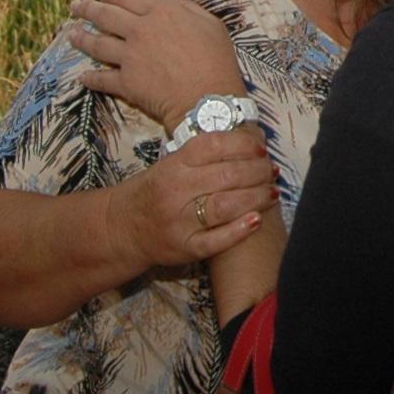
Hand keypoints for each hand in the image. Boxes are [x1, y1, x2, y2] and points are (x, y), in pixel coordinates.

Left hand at [68, 0, 244, 127]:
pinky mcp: (126, 82)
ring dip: (82, 38)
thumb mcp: (209, 24)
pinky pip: (102, 79)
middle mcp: (140, 30)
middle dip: (87, 9)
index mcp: (161, 12)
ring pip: (98, 44)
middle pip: (106, 16)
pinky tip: (83, 77)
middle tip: (74, 6)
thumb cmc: (216, 60)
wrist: (208, 99)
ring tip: (71, 34)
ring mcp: (130, 56)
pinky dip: (91, 78)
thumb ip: (185, 3)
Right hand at [117, 130, 278, 269]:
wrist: (121, 228)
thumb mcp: (170, 165)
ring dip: (256, 197)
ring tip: (272, 192)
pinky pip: (216, 240)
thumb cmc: (155, 192)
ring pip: (225, 205)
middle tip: (272, 172)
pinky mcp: (184, 248)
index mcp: (173, 164)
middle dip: (258, 172)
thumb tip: (251, 147)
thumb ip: (203, 157)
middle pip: (226, 175)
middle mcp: (175, 190)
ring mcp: (179, 221)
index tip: (261, 148)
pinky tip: (256, 220)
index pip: (214, 146)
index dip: (243, 145)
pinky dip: (239, 230)